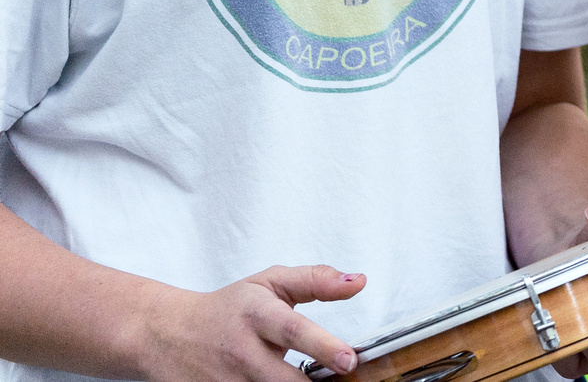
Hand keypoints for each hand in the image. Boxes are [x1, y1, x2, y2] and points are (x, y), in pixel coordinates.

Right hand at [141, 264, 364, 381]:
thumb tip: (358, 281)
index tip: (349, 360)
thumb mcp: (270, 283)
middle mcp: (241, 352)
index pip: (294, 330)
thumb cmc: (229, 308)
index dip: (323, 346)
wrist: (165, 335)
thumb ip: (316, 280)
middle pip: (283, 379)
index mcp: (257, 315)